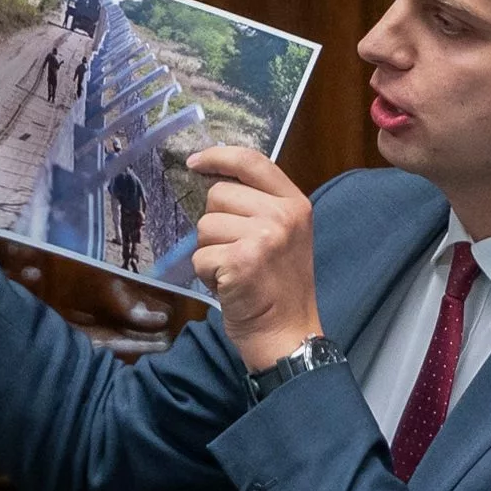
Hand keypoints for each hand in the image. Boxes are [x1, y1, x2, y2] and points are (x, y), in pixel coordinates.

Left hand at [188, 146, 319, 370]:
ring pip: (205, 226)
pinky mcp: (242, 260)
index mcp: (295, 203)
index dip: (218, 156)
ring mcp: (264, 237)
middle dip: (216, 224)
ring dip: (209, 251)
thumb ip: (259, 205)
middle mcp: (283, 215)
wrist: (288, 334)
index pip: (252, 161)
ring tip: (233, 271)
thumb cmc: (279, 289)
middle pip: (219, 194)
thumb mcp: (284, 236)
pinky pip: (201, 256)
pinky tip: (228, 286)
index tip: (194, 162)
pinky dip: (206, 275)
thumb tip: (212, 178)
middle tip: (236, 253)